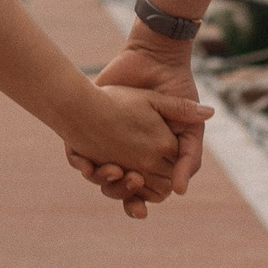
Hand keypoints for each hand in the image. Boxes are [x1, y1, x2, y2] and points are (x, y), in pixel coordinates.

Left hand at [64, 77, 210, 219]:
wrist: (153, 59)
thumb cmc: (175, 93)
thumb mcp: (190, 128)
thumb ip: (188, 158)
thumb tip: (181, 191)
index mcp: (151, 159)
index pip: (142, 193)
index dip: (138, 203)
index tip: (139, 207)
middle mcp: (128, 154)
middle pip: (117, 190)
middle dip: (119, 194)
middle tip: (128, 181)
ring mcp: (107, 143)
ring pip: (97, 178)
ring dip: (101, 181)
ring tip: (112, 170)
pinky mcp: (88, 129)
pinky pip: (78, 158)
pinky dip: (80, 164)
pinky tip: (87, 164)